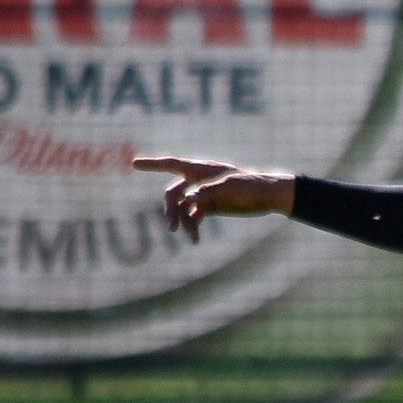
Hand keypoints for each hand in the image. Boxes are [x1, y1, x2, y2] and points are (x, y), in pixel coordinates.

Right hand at [136, 156, 296, 242]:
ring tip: (191, 236)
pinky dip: (192, 226)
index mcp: (201, 169)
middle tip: (172, 226)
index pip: (172, 164)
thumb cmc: (250, 185)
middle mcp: (198, 181)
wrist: (268, 196)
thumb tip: (189, 199)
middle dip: (171, 209)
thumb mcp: (230, 187)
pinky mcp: (210, 207)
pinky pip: (194, 216)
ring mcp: (203, 194)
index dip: (153, 164)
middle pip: (174, 193)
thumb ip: (208, 191)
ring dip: (183, 222)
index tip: (134, 163)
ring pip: (183, 208)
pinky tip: (195, 239)